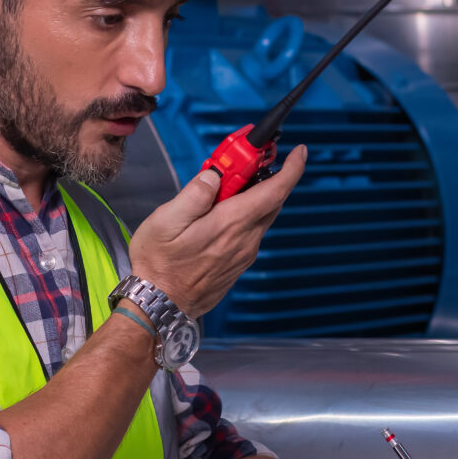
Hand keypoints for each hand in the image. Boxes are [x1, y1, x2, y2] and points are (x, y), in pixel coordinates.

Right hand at [128, 145, 307, 315]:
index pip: (274, 191)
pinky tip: (222, 212)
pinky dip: (246, 215)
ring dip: (253, 196)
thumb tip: (215, 176)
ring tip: (226, 184)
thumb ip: (194, 195)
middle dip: (268, 176)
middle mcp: (245, 240)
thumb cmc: (158, 264)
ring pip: (261, 217)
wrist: (158, 306)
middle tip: (249, 159)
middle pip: (271, 201)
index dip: (292, 169)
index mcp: (230, 224)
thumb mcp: (165, 222)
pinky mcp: (238, 264)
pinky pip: (251, 233)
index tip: (299, 152)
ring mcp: (244, 255)